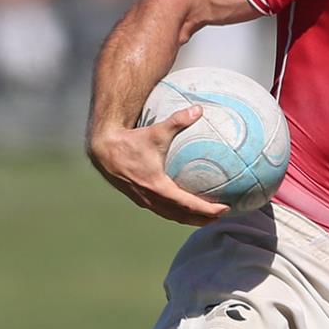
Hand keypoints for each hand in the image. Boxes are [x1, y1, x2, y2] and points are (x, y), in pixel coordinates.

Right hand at [86, 109, 230, 225]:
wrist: (104, 150)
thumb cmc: (131, 140)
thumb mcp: (156, 131)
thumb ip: (178, 120)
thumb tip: (199, 109)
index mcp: (157, 186)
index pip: (187, 204)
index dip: (207, 209)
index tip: (224, 208)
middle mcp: (151, 198)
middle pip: (182, 216)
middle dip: (202, 219)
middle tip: (222, 216)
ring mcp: (144, 201)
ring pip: (171, 216)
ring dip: (190, 218)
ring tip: (207, 217)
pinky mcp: (139, 199)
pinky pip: (162, 210)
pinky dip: (177, 212)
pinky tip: (185, 206)